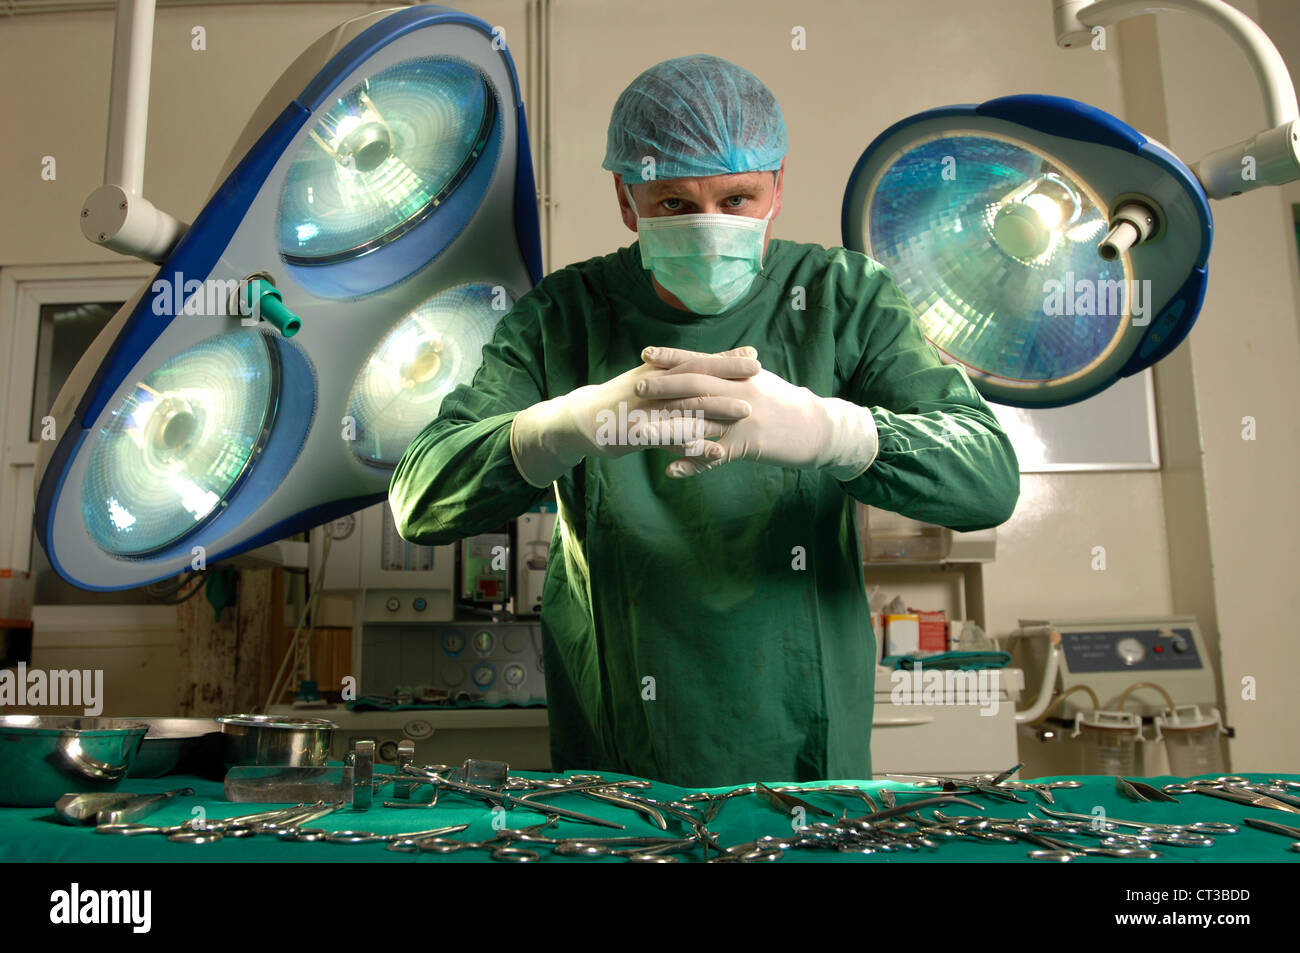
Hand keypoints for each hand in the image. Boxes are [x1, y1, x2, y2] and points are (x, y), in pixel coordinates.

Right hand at [510, 346, 761, 485]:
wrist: (578, 421)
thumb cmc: (620, 402)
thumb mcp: (647, 381)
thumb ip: (676, 374)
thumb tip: (706, 363)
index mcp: (655, 372)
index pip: (695, 360)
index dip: (725, 359)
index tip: (756, 356)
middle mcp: (652, 386)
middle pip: (694, 378)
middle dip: (728, 376)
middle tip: (761, 376)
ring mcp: (644, 410)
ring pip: (685, 406)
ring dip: (716, 409)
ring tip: (746, 412)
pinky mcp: (636, 434)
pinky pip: (668, 439)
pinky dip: (692, 445)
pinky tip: (714, 451)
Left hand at [643, 367, 878, 479]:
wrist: (819, 427)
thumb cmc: (787, 404)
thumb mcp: (762, 380)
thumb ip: (736, 371)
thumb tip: (714, 360)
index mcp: (741, 374)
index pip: (701, 360)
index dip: (672, 356)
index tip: (645, 354)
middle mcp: (740, 392)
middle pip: (696, 387)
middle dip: (664, 386)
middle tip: (636, 387)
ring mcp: (744, 419)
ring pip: (700, 421)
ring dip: (668, 427)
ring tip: (641, 431)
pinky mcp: (749, 445)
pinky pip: (715, 456)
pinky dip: (693, 463)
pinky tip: (671, 471)